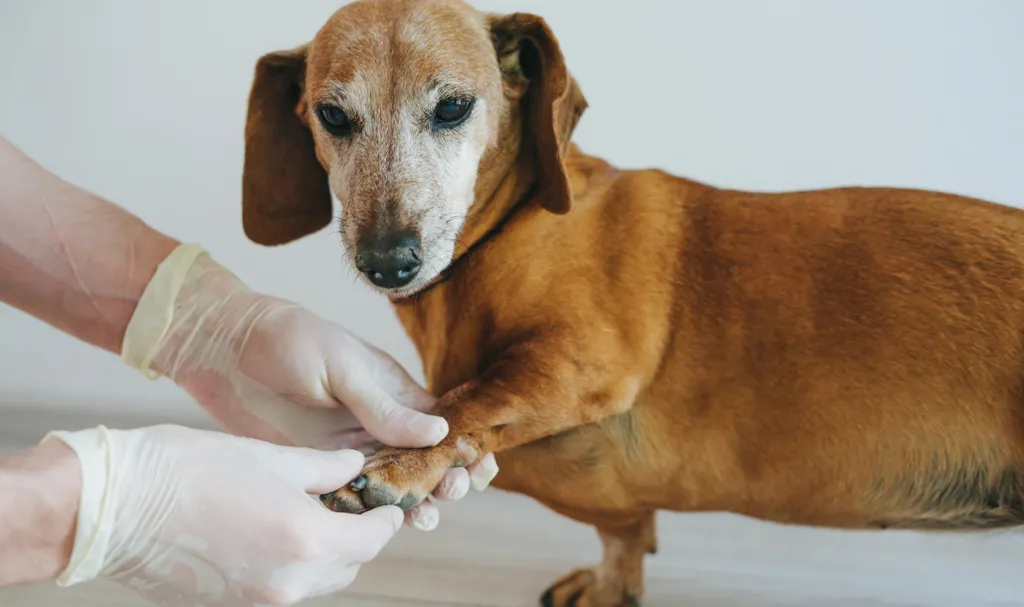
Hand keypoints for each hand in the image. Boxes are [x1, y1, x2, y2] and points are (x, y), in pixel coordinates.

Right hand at [45, 424, 396, 605]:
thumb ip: (322, 467)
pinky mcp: (227, 606)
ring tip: (309, 516)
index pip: (371, 542)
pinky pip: (278, 589)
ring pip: (314, 583)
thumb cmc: (188, 469)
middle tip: (348, 506)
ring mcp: (256, 600)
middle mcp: (288, 581)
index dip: (384, 522)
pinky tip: (270, 534)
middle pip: (346, 567)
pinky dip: (289, 567)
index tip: (388, 506)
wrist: (110, 507)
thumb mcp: (269, 457)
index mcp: (305, 539)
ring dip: (323, 555)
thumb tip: (354, 464)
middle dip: (355, 539)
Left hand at [120, 244, 496, 529]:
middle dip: (446, 479)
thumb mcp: (343, 367)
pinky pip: (352, 497)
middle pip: (425, 461)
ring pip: (394, 485)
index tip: (479, 466)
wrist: (226, 350)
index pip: (442, 424)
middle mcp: (378, 424)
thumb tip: (439, 431)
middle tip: (451, 490)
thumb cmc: (290, 341)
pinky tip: (382, 525)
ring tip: (427, 517)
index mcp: (394, 392)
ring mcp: (349, 449)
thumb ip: (385, 405)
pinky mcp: (318, 468)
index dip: (464, 446)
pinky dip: (371, 514)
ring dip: (416, 502)